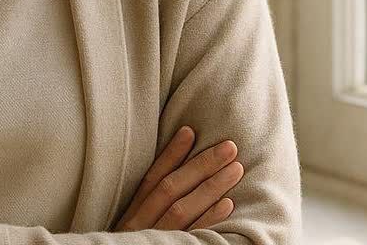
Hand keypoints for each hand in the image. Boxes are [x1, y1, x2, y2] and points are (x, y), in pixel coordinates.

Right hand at [112, 126, 242, 231]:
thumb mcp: (134, 226)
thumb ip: (148, 203)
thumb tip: (176, 166)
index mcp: (131, 216)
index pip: (151, 179)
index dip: (170, 155)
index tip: (190, 131)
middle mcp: (141, 228)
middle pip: (171, 190)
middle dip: (201, 166)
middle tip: (229, 147)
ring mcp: (157, 241)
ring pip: (183, 211)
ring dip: (211, 187)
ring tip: (236, 169)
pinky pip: (193, 237)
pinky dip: (210, 220)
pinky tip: (228, 205)